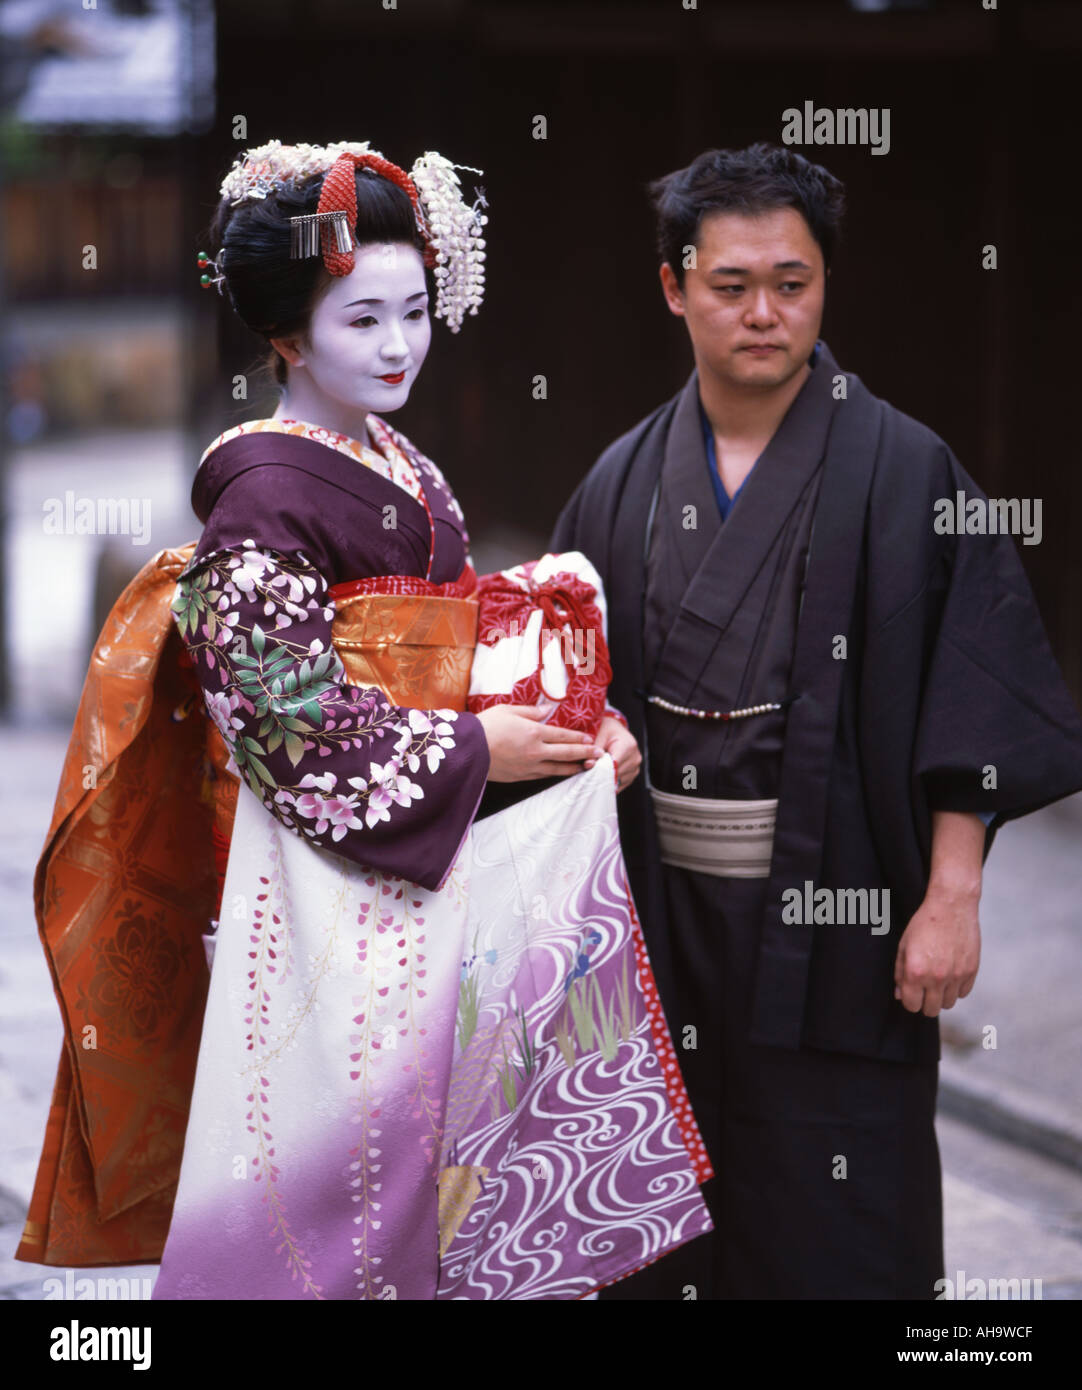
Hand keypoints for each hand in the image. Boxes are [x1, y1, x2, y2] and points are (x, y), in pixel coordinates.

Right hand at [477, 704, 601, 782]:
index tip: (590, 739)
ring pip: (557, 769)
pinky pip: (542, 776)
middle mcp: (535, 751)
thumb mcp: (507, 710)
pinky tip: (560, 774)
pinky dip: (554, 775)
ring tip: (585, 767)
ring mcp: (529, 766)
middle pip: (566, 753)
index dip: (579, 738)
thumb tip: (546, 711)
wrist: (467, 751)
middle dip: (584, 753)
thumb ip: (530, 711)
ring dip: (573, 768)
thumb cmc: (485, 726)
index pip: (563, 735)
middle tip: (598, 755)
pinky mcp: (520, 777)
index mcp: (534, 732)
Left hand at [583, 715, 641, 792]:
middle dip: (602, 775)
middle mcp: (635, 757)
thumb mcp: (600, 735)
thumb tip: (588, 765)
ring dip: (607, 780)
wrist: (618, 730)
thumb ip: (594, 750)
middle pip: (616, 774)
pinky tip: (603, 779)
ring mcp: (636, 766)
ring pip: (619, 780)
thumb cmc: (608, 730)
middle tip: (589, 774)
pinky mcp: (634, 773)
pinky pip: (622, 783)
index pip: (614, 764)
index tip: (589, 771)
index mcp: (628, 746)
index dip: (601, 769)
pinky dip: (612, 782)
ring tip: (596, 774)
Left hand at [893, 882, 980, 1016]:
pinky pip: (963, 993)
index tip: (911, 994)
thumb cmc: (924, 924)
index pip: (912, 1005)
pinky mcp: (971, 971)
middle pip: (931, 1010)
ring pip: (948, 1004)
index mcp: (916, 972)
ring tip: (938, 981)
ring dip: (941, 996)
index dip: (909, 1001)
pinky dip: (956, 988)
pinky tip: (951, 974)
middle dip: (925, 1003)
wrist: (951, 906)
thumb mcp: (904, 946)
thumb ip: (900, 973)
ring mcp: (956, 975)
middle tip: (924, 990)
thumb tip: (900, 994)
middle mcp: (937, 978)